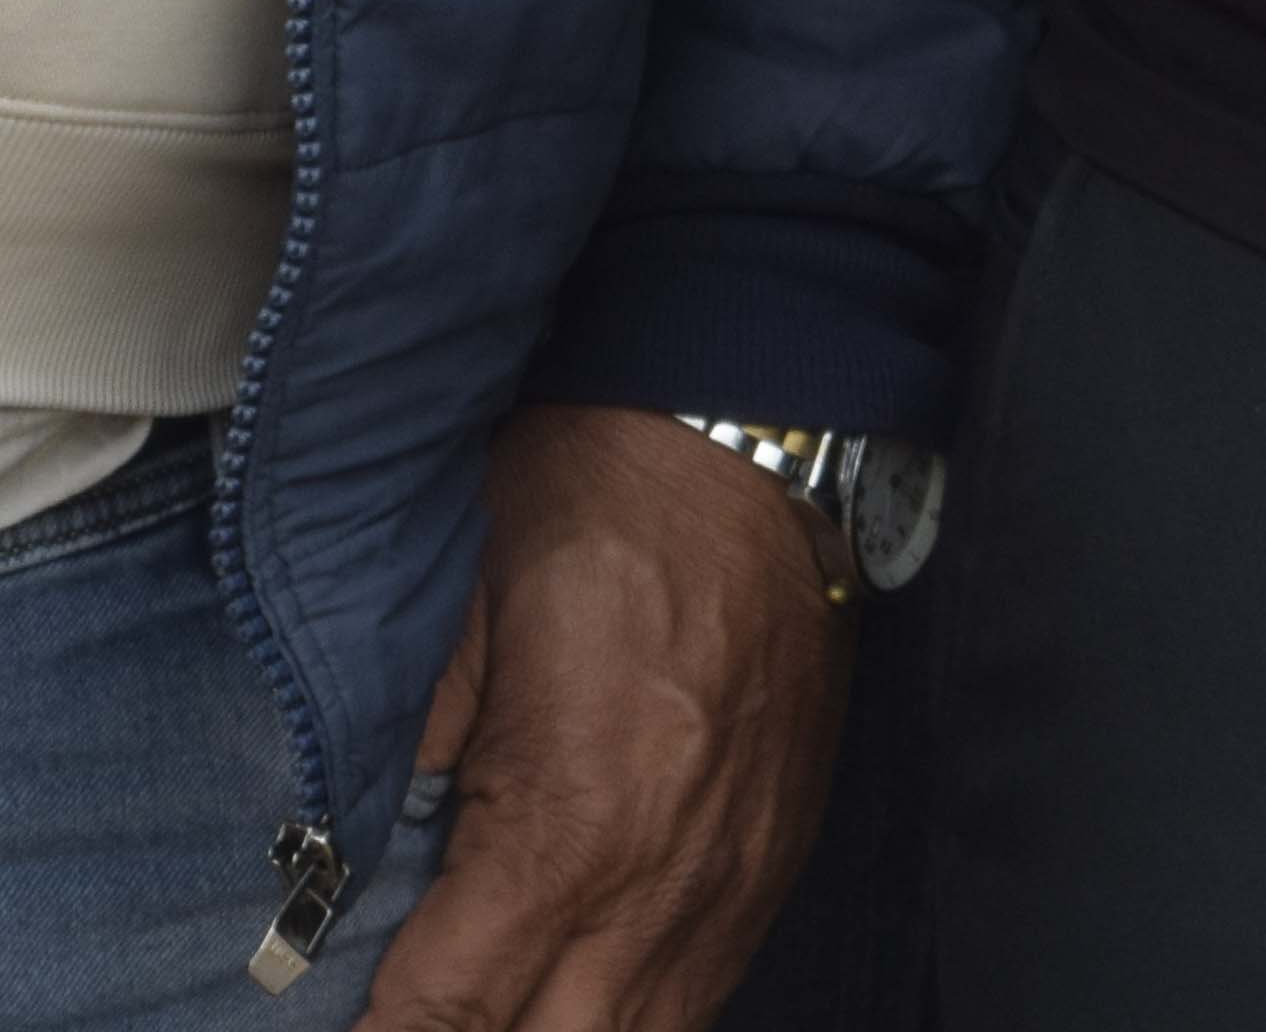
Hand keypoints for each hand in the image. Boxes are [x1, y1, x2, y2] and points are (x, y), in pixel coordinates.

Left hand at [364, 406, 851, 1031]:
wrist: (753, 433)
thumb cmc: (598, 504)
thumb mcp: (460, 614)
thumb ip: (407, 755)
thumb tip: (347, 863)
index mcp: (566, 826)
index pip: (447, 1011)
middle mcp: (657, 885)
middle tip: (423, 1013)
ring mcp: (729, 883)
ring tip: (501, 1007)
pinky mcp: (778, 860)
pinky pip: (702, 996)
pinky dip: (634, 1016)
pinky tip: (584, 999)